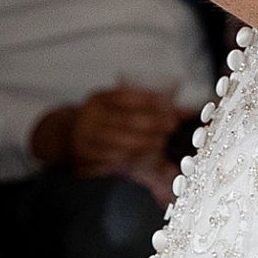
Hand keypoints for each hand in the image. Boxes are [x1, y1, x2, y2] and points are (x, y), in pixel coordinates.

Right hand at [31, 87, 182, 175]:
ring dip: (143, 144)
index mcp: (100, 99)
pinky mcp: (84, 158)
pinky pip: (111, 159)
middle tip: (170, 129)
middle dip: (151, 125)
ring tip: (160, 143)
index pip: (127, 98)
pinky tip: (143, 157)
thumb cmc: (106, 119)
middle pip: (125, 121)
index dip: (151, 104)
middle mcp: (90, 116)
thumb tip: (189, 112)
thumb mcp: (120, 107)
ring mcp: (85, 138)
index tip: (172, 113)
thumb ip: (152, 107)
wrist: (68, 136)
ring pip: (119, 142)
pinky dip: (129, 158)